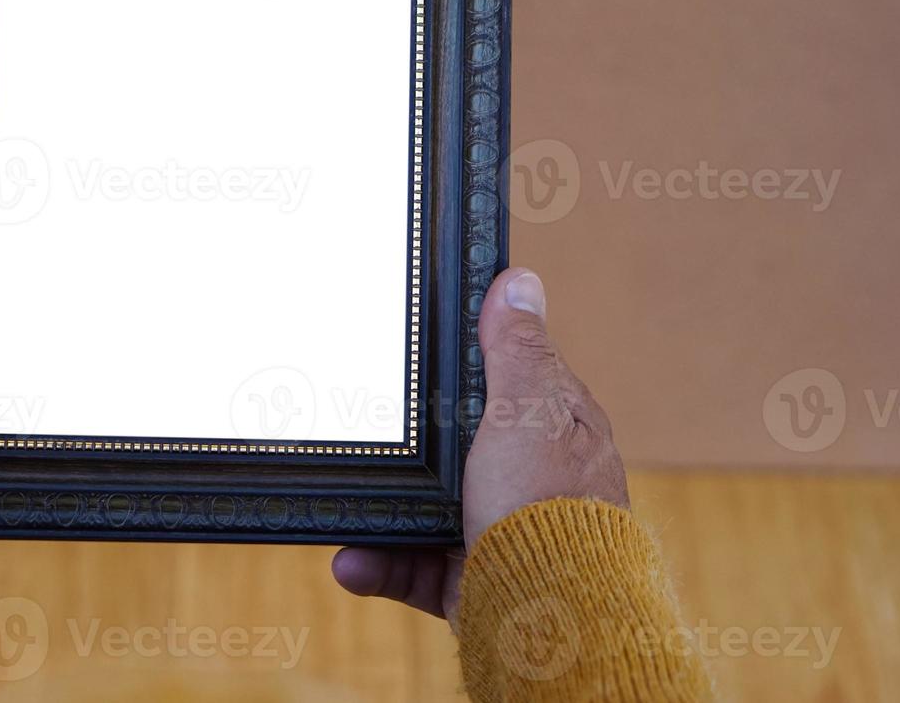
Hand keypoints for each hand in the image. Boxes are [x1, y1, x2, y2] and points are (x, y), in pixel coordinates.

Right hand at [330, 267, 627, 622]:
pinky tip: (352, 559)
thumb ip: (515, 352)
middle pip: (458, 445)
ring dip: (382, 512)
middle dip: (409, 447)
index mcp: (555, 429)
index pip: (508, 378)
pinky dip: (381, 563)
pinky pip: (415, 566)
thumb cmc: (547, 505)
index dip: (464, 362)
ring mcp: (501, 530)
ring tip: (345, 513)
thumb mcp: (525, 411)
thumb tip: (520, 282)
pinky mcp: (474, 582)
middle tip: (363, 432)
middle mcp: (532, 479)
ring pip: (427, 510)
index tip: (413, 353)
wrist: (549, 617)